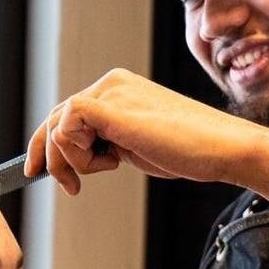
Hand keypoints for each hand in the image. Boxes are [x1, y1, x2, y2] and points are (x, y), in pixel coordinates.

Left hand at [26, 69, 267, 193]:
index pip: (67, 112)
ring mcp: (112, 92)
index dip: (50, 145)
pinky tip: (106, 162)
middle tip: (65, 185)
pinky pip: (66, 125)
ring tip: (105, 170)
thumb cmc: (189, 151)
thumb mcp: (136, 144)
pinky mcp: (113, 108)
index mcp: (119, 88)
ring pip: (58, 125)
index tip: (47, 172)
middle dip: (52, 157)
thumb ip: (108, 141)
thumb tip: (75, 156)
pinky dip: (75, 152)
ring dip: (72, 160)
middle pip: (55, 117)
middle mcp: (112, 84)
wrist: (222, 148)